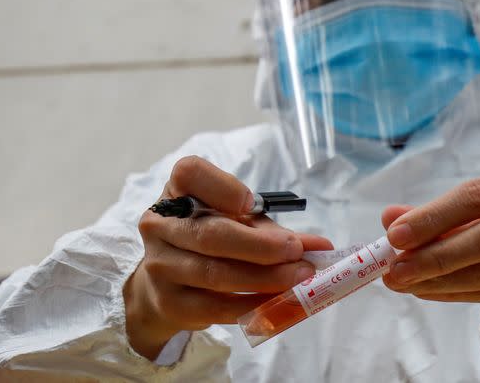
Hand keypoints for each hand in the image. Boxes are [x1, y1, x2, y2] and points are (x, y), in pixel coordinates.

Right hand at [124, 156, 331, 359]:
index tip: (251, 204)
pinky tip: (277, 302)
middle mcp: (159, 225)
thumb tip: (321, 247)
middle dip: (261, 246)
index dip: (223, 189)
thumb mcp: (239, 224)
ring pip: (215, 273)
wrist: (167, 283)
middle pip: (211, 234)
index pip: (191, 173)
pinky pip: (214, 306)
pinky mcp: (168, 302)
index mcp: (177, 190)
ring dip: (265, 278)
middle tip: (298, 253)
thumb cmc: (210, 239)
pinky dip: (251, 305)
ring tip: (299, 278)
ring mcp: (159, 265)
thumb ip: (275, 231)